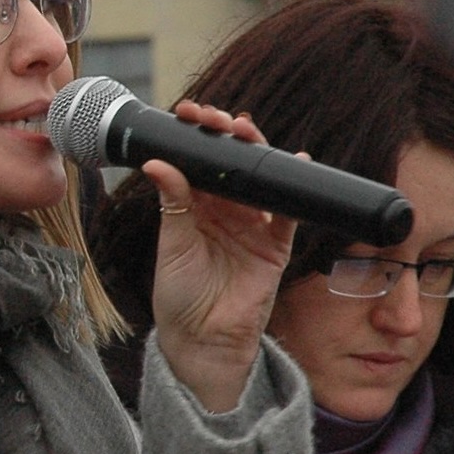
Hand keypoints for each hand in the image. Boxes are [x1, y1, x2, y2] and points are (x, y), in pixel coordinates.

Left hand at [145, 102, 299, 411]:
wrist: (202, 340)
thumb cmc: (179, 295)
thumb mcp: (172, 245)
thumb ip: (173, 203)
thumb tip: (158, 162)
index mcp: (195, 207)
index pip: (199, 162)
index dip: (196, 136)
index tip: (187, 113)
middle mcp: (225, 211)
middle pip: (231, 163)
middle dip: (226, 135)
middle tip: (215, 118)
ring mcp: (253, 225)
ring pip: (260, 179)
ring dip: (256, 151)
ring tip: (245, 129)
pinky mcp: (276, 245)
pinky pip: (289, 211)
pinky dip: (294, 189)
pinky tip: (295, 160)